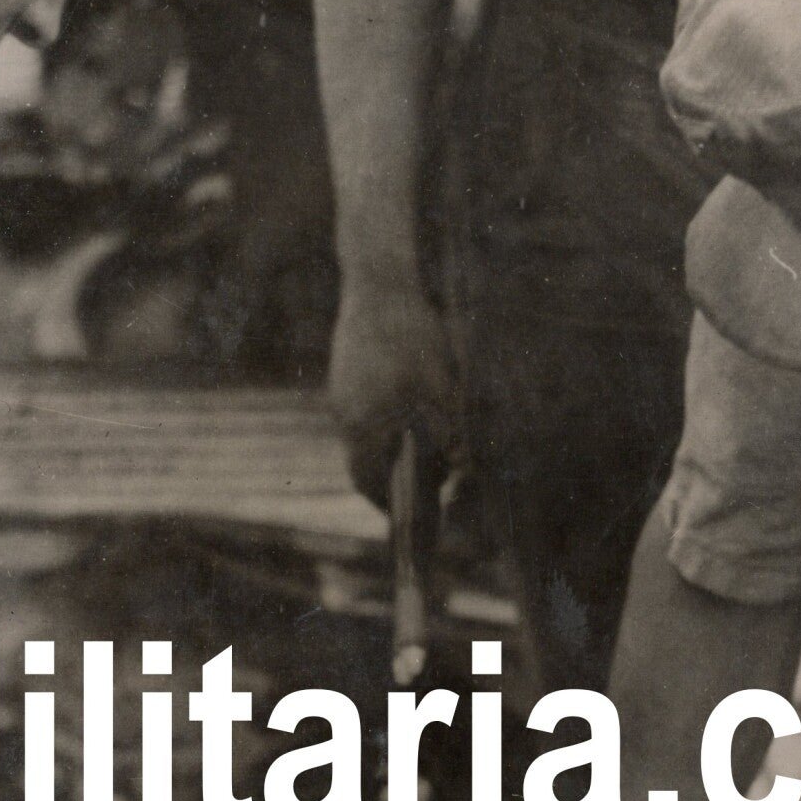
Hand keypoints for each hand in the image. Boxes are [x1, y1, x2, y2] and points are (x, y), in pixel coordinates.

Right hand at [328, 281, 462, 507]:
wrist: (379, 282)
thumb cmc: (414, 332)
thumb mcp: (442, 383)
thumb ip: (451, 430)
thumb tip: (460, 472)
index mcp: (365, 422)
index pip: (368, 482)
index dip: (387, 504)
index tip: (406, 518)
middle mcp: (346, 415)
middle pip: (361, 465)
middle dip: (388, 482)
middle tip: (419, 491)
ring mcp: (340, 396)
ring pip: (361, 440)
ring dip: (385, 452)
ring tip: (419, 457)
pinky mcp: (342, 378)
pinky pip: (359, 415)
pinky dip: (379, 428)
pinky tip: (404, 418)